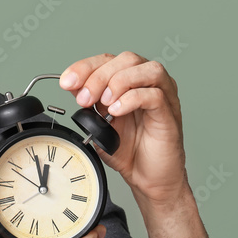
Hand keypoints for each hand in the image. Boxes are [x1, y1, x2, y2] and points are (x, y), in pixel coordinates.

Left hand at [59, 52, 186, 204]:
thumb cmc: (128, 150)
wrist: (148, 178)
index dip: (85, 67)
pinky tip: (117, 111)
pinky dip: (132, 99)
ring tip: (105, 103)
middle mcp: (147, 83)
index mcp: (129, 81)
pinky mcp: (170, 113)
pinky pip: (155, 95)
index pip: (108, 59)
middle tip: (85, 99)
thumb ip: (88, 104)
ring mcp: (163, 95)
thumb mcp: (98, 123)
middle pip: (127, 59)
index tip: (67, 82)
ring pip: (146, 69)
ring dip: (119, 81)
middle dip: (99, 76)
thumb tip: (73, 86)